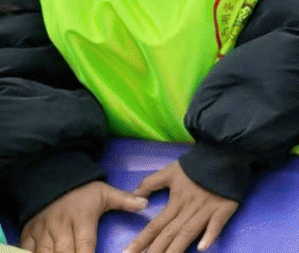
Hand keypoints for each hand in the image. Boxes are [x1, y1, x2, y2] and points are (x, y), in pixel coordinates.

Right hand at [21, 181, 147, 252]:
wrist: (52, 178)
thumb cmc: (82, 190)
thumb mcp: (104, 192)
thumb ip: (124, 200)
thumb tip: (145, 203)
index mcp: (81, 218)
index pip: (85, 245)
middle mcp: (60, 227)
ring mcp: (42, 232)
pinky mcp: (28, 234)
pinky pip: (27, 251)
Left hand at [123, 162, 237, 252]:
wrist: (225, 153)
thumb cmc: (198, 165)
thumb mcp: (171, 171)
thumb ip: (151, 183)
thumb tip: (134, 196)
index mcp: (176, 201)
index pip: (155, 225)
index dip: (141, 240)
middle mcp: (189, 209)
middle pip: (169, 234)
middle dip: (155, 251)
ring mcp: (207, 209)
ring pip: (189, 233)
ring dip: (176, 249)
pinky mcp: (224, 208)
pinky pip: (217, 224)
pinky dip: (210, 235)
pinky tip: (202, 248)